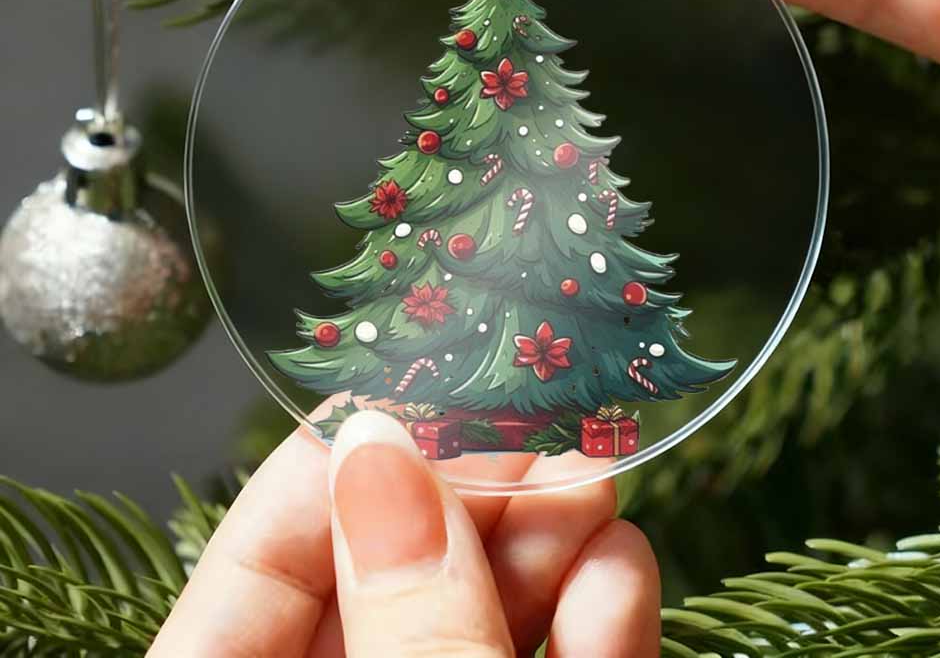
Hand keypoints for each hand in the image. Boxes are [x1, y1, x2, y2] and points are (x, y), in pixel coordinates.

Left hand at [148, 410, 660, 656]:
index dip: (329, 471)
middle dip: (473, 494)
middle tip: (539, 424)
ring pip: (481, 608)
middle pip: (388, 573)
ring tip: (596, 484)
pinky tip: (619, 582)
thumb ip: (406, 621)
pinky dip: (594, 621)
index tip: (415, 389)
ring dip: (550, 544)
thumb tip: (381, 451)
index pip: (250, 574)